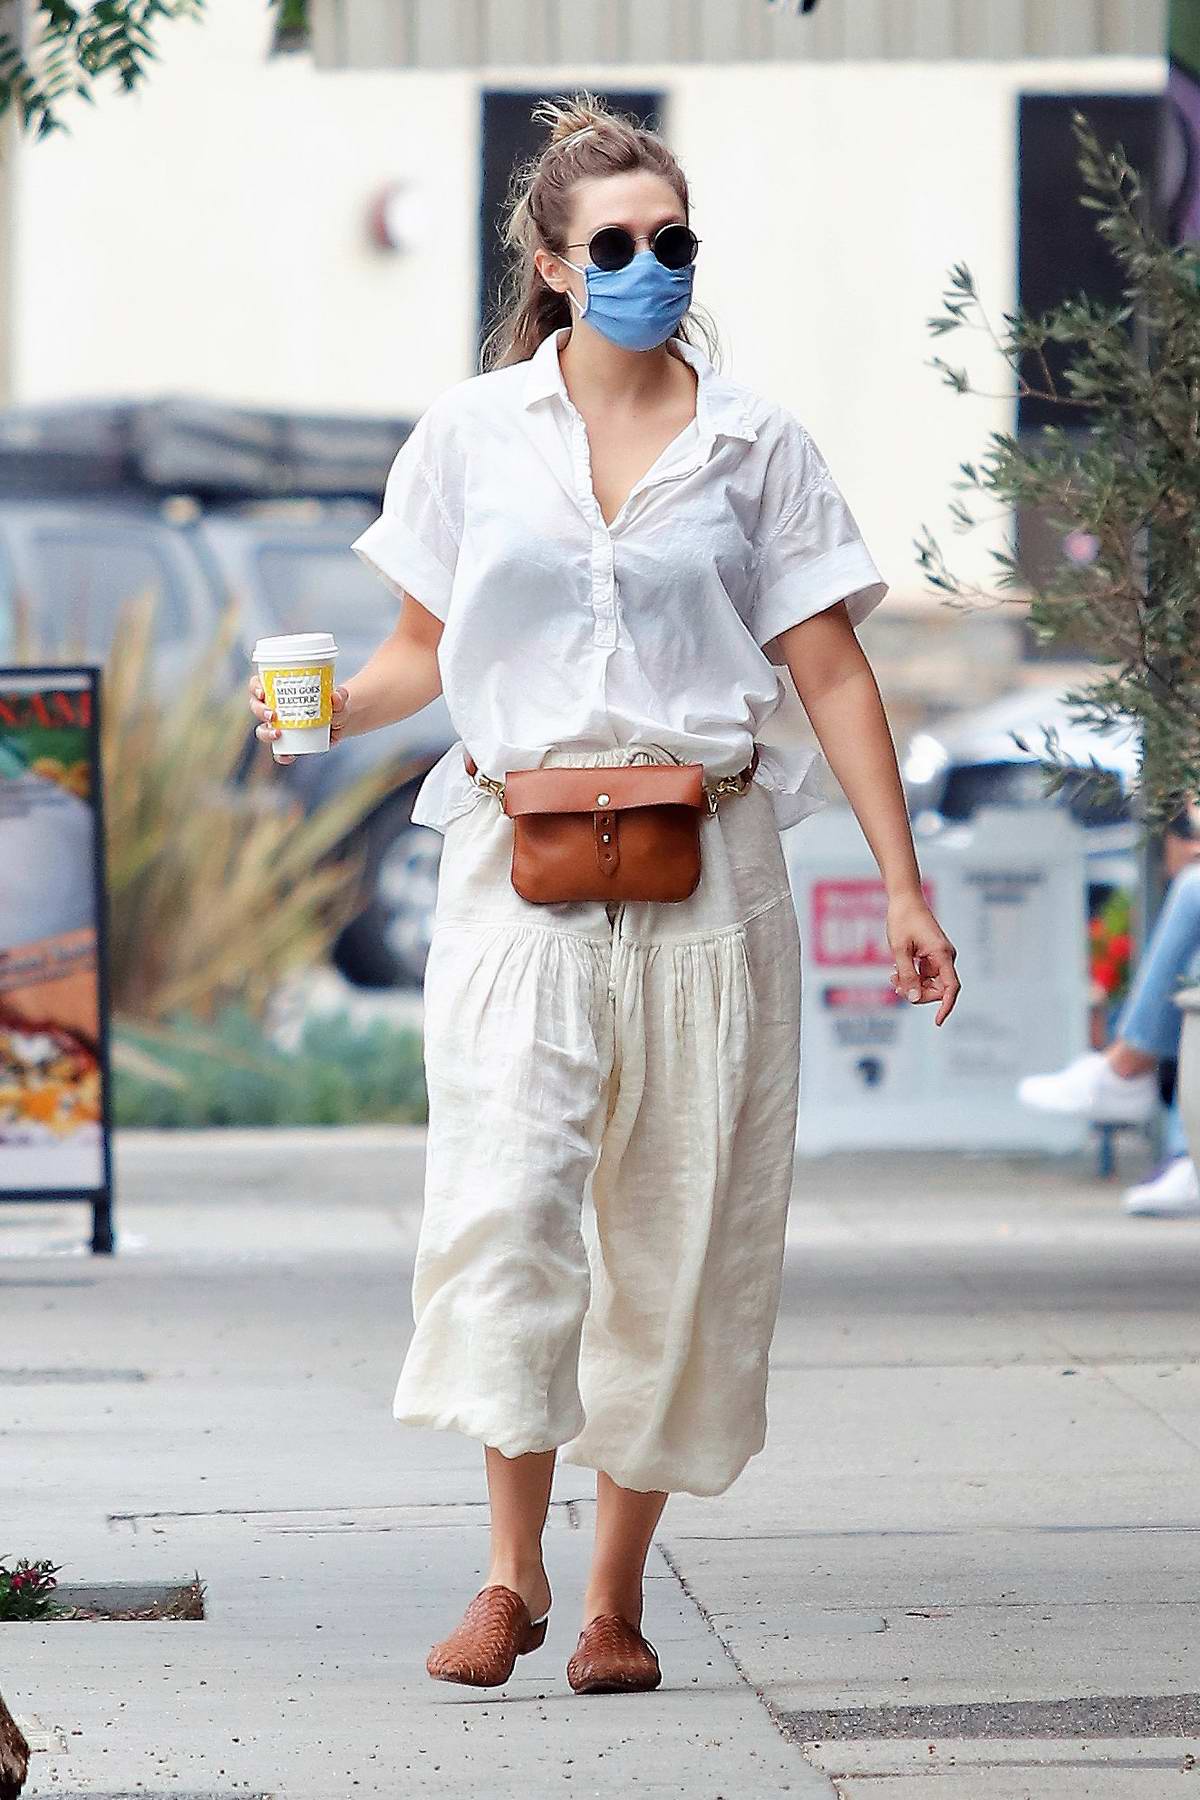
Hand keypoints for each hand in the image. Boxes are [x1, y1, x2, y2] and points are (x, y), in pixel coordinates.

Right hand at [248, 675, 350, 765]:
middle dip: (259, 710)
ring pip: (262, 730)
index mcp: (279, 690)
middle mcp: (274, 707)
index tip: (263, 692)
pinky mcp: (289, 743)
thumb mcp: (338, 698)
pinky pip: (279, 751)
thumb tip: (334, 696)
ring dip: (266, 733)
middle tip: (272, 714)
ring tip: (278, 734)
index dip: (255, 687)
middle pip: (256, 706)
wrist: (342, 720)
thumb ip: (340, 696)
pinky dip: (281, 755)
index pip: (258, 684)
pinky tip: (287, 756)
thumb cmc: (334, 702)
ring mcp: (279, 726)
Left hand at [887, 892, 959, 1025]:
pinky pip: (925, 975)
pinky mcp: (932, 955)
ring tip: (893, 976)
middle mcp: (945, 957)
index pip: (951, 988)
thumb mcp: (899, 950)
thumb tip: (914, 999)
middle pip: (938, 989)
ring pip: (930, 983)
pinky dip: (912, 977)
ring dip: (912, 985)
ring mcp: (940, 957)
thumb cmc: (902, 920)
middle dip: (918, 993)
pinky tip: (896, 972)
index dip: (946, 1007)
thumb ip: (907, 975)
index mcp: (942, 955)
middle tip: (895, 986)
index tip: (937, 1022)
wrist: (905, 900)